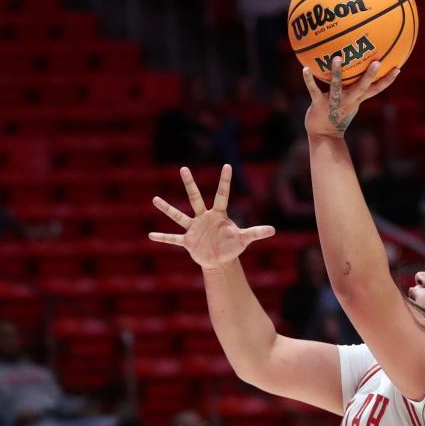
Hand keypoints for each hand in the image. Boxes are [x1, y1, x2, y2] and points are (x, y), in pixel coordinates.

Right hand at [148, 164, 274, 269]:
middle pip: (196, 198)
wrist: (220, 260)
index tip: (227, 165)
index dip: (225, 181)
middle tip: (184, 168)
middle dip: (190, 184)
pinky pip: (173, 238)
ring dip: (167, 209)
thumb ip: (256, 232)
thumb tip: (273, 230)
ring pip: (179, 215)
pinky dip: (163, 238)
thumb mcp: (244, 239)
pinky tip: (150, 236)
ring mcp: (194, 228)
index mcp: (218, 215)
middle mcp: (204, 218)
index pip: (222, 195)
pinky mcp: (188, 241)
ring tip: (155, 199)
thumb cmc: (232, 246)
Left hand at [302, 57, 399, 137]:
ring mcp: (334, 103)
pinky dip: (309, 80)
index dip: (387, 80)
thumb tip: (360, 74)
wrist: (324, 135)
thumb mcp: (350, 103)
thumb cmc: (337, 115)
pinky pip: (314, 90)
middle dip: (370, 75)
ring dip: (338, 72)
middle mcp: (348, 101)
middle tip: (377, 62)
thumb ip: (356, 89)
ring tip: (338, 58)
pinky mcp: (319, 104)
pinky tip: (305, 69)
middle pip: (362, 87)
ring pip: (337, 86)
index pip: (376, 89)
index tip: (397, 68)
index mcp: (357, 100)